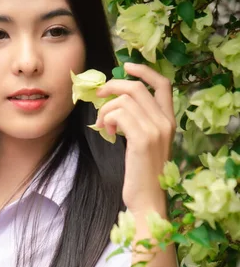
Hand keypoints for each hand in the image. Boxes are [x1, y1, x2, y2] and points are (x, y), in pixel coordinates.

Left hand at [95, 62, 175, 216]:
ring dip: (106, 110)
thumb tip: (114, 103)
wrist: (147, 199)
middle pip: (136, 87)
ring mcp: (155, 130)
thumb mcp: (144, 143)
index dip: (144, 71)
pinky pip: (118, 114)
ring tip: (103, 127)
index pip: (163, 84)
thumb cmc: (142, 174)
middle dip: (112, 87)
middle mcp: (166, 122)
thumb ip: (137, 122)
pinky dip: (107, 120)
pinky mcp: (142, 139)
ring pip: (123, 100)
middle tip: (98, 97)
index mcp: (169, 121)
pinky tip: (107, 133)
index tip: (126, 67)